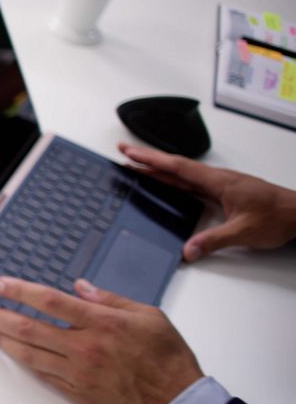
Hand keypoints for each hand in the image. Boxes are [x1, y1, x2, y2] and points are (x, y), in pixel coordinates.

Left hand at [0, 277, 203, 403]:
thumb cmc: (168, 359)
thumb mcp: (149, 316)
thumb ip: (110, 299)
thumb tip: (80, 286)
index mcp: (102, 323)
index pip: (50, 301)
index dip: (20, 291)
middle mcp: (84, 347)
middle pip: (28, 327)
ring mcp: (77, 373)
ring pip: (28, 354)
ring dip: (0, 339)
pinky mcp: (77, 394)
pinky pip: (42, 376)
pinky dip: (23, 363)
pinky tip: (8, 352)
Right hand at [120, 143, 295, 261]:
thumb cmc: (279, 217)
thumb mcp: (244, 231)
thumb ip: (214, 240)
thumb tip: (188, 250)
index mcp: (218, 182)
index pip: (177, 168)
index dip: (151, 160)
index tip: (130, 153)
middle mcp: (217, 179)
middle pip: (175, 166)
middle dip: (148, 158)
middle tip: (124, 152)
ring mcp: (221, 184)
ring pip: (183, 173)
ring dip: (159, 167)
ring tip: (138, 165)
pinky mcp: (225, 191)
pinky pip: (192, 181)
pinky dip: (174, 178)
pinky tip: (167, 182)